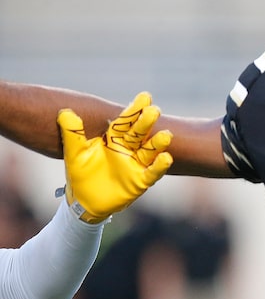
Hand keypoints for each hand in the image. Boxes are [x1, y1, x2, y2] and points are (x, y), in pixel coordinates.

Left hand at [58, 92, 173, 222]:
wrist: (84, 201)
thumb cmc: (80, 174)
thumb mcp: (74, 153)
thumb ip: (72, 133)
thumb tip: (64, 112)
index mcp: (113, 139)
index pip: (125, 122)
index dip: (134, 110)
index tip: (145, 97)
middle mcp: (128, 149)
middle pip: (140, 134)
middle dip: (147, 123)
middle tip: (154, 110)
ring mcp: (136, 164)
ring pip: (150, 151)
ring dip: (158, 143)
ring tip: (165, 135)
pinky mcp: (140, 181)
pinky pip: (152, 172)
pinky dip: (160, 166)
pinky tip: (166, 158)